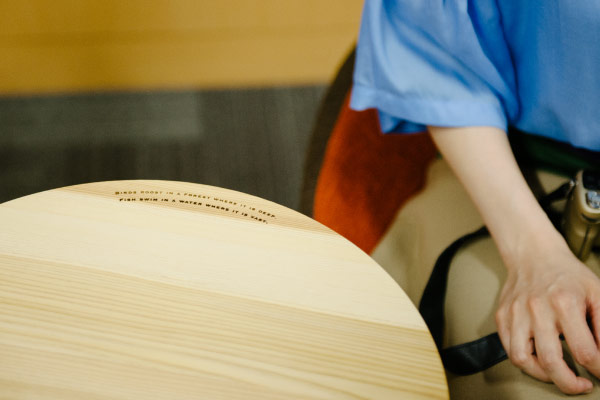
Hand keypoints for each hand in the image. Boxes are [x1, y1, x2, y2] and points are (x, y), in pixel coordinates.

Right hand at [496, 240, 599, 393]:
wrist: (534, 254)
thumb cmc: (568, 275)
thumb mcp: (597, 294)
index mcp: (564, 302)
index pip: (585, 351)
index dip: (598, 369)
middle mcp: (536, 308)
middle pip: (552, 361)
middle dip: (570, 383)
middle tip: (581, 386)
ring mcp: (516, 313)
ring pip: (523, 359)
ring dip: (543, 376)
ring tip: (557, 375)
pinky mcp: (502, 316)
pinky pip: (509, 349)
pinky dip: (525, 362)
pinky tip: (539, 360)